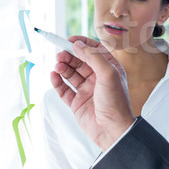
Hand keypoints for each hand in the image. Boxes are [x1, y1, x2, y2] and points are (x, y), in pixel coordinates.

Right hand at [50, 36, 134, 150]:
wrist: (112, 129)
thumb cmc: (115, 101)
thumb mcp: (108, 74)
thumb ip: (93, 57)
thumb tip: (78, 44)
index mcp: (109, 69)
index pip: (94, 50)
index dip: (82, 43)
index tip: (69, 40)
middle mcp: (98, 78)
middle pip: (80, 61)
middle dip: (69, 55)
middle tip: (60, 54)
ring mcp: (86, 90)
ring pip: (71, 73)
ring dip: (63, 67)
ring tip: (57, 65)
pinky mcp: (77, 102)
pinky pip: (64, 89)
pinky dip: (57, 82)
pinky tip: (54, 75)